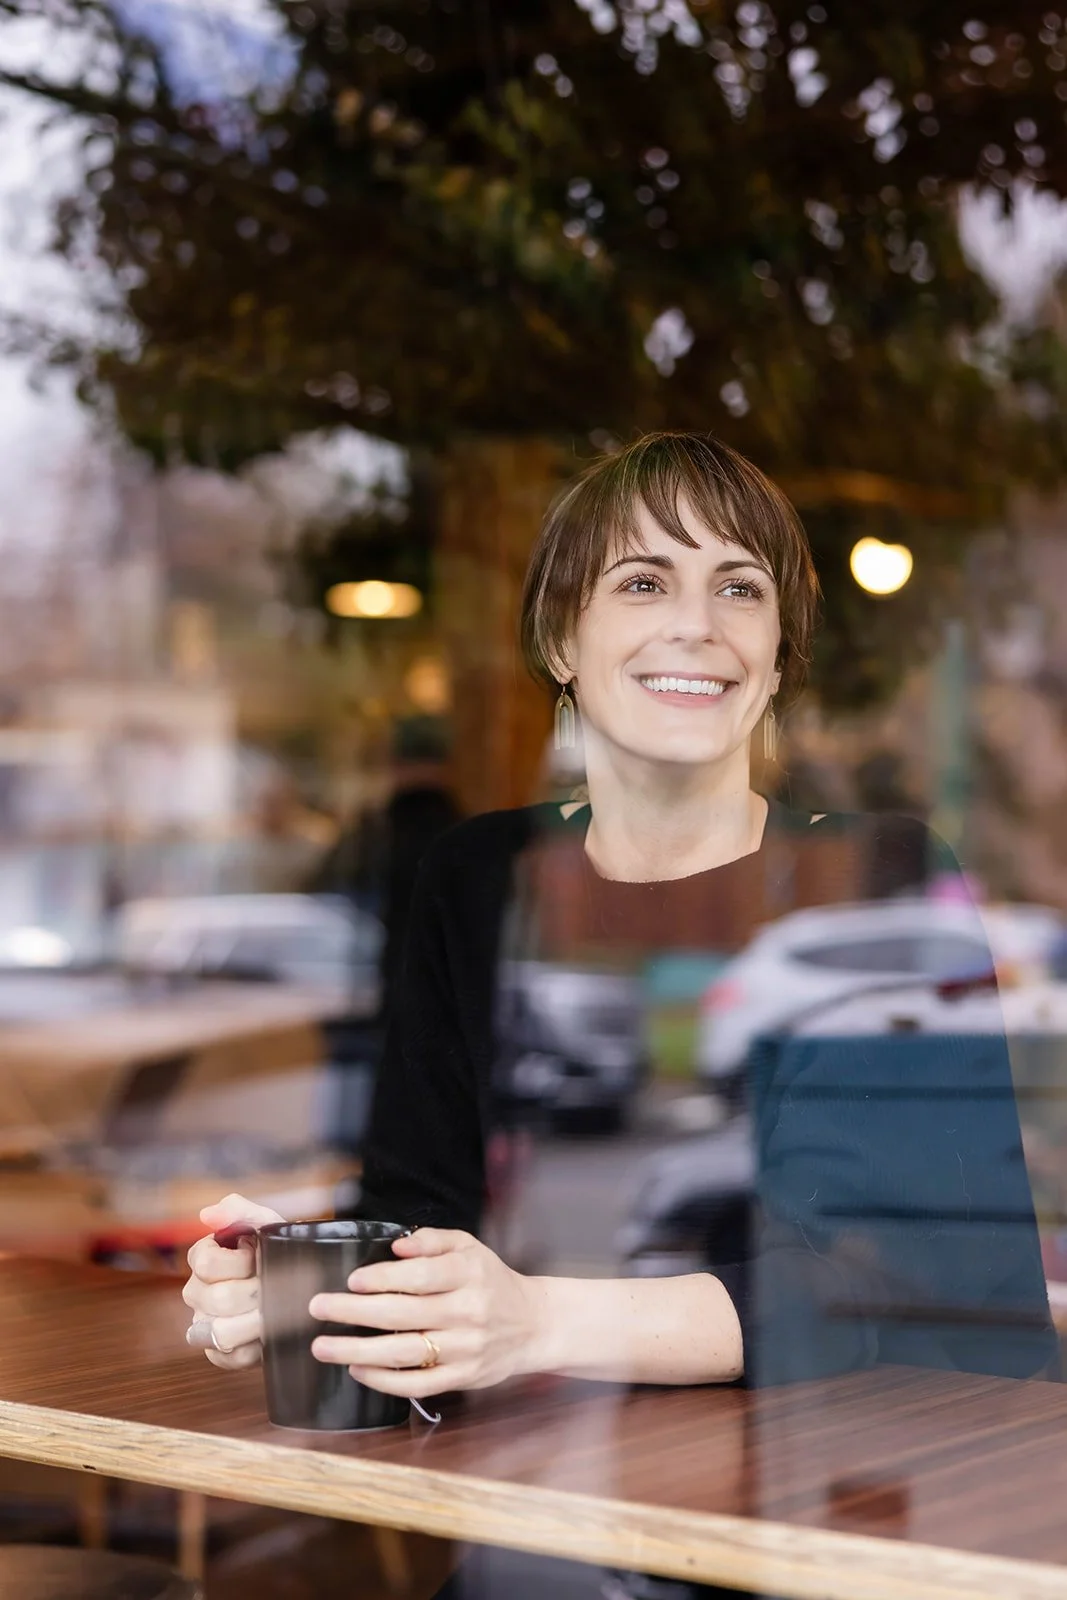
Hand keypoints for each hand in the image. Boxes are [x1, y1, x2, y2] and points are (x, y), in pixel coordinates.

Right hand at [182, 1192, 284, 1369]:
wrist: (300, 1282)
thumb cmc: (277, 1249)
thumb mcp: (265, 1224)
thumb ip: (239, 1210)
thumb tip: (207, 1213)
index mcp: (202, 1259)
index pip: (206, 1264)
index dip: (240, 1262)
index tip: (260, 1256)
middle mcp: (196, 1293)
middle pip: (219, 1298)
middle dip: (256, 1292)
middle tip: (275, 1286)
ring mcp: (204, 1324)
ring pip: (222, 1332)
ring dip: (256, 1320)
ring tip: (275, 1310)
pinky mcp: (219, 1353)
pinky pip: (231, 1357)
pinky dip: (255, 1346)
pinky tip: (268, 1332)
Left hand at [308, 1229, 544, 1398]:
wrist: (531, 1324)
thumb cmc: (490, 1280)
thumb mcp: (469, 1248)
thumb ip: (433, 1240)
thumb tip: (397, 1244)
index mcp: (469, 1274)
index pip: (422, 1277)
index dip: (384, 1278)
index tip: (352, 1280)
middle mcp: (468, 1312)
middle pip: (403, 1314)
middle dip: (354, 1311)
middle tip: (317, 1308)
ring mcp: (465, 1349)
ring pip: (404, 1353)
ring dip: (357, 1350)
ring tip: (323, 1346)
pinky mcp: (462, 1377)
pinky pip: (418, 1384)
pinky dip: (384, 1380)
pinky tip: (356, 1369)